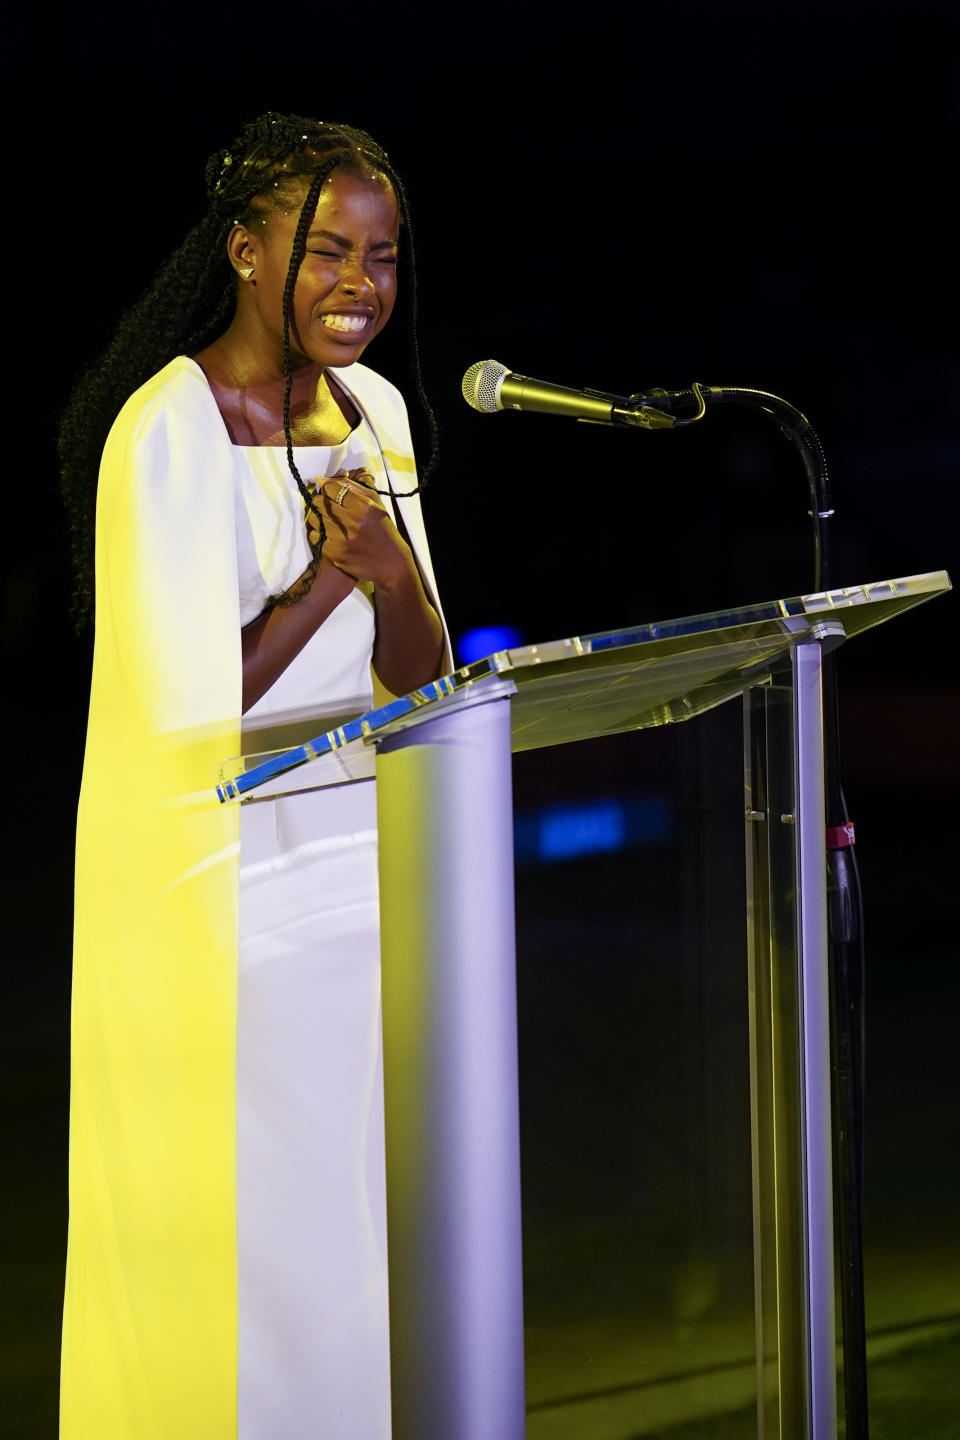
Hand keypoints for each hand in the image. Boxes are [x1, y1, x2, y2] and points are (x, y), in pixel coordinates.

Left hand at [305, 469, 412, 587]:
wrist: (390, 563)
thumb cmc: (384, 532)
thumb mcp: (377, 506)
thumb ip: (359, 487)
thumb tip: (342, 472)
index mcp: (362, 506)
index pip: (332, 487)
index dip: (328, 487)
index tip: (329, 491)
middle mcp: (351, 521)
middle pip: (319, 501)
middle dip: (321, 500)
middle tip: (326, 504)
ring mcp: (340, 538)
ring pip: (314, 518)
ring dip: (318, 516)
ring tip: (327, 519)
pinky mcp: (334, 553)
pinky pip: (314, 536)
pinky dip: (319, 533)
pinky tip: (328, 534)